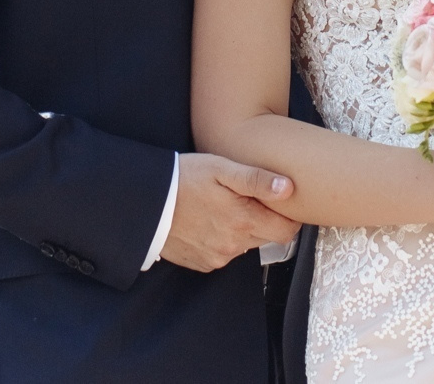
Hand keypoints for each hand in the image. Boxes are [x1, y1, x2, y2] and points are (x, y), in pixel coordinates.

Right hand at [158, 153, 300, 272]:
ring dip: (243, 229)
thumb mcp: (221, 169)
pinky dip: (223, 239)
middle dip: (265, 220)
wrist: (145, 203)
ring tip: (225, 207)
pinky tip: (209, 221)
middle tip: (249, 199)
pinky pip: (225, 253)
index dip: (289, 216)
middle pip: (267, 238)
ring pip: (246, 245)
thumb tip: (288, 188)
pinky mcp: (203, 263)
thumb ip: (256, 179)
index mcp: (243, 221)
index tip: (281, 202)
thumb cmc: (184, 179)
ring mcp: (218, 257)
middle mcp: (234, 245)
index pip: (287, 230)